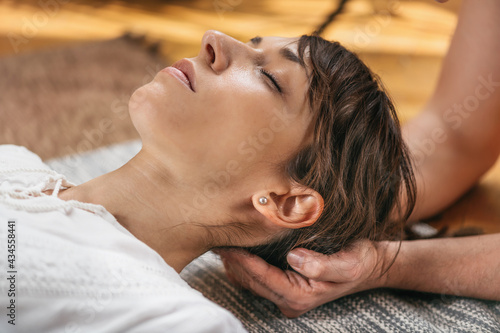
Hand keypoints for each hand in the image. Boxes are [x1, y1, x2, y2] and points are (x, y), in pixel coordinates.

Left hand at [217, 240, 390, 317]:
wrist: (370, 265)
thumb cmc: (360, 261)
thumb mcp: (348, 263)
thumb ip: (322, 264)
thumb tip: (294, 258)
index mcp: (301, 295)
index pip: (263, 277)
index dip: (244, 261)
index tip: (228, 245)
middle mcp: (291, 299)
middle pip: (252, 281)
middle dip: (234, 261)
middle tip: (217, 239)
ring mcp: (287, 295)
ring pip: (251, 281)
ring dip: (236, 264)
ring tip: (222, 243)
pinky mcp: (287, 286)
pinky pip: (257, 278)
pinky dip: (244, 265)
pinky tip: (237, 251)